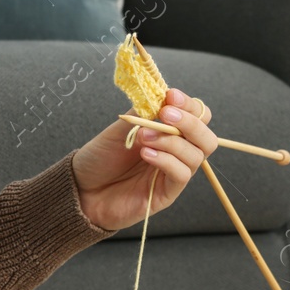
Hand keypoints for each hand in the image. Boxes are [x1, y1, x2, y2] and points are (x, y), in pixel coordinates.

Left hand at [71, 88, 216, 231]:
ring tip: (143, 136)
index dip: (189, 106)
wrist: (83, 187)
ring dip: (171, 140)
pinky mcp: (167, 193)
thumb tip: (161, 96)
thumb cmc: (101, 158)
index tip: (171, 96)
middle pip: (206, 138)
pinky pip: (181, 174)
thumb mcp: (120, 128)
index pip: (198, 118)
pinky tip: (146, 153)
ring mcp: (173, 174)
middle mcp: (177, 154)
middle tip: (165, 114)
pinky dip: (166, 160)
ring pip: (196, 155)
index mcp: (169, 134)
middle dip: (190, 123)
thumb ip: (143, 113)